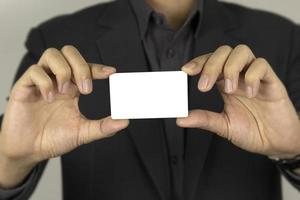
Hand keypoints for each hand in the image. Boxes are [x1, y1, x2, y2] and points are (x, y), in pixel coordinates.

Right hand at [0, 45, 128, 187]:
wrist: (29, 152)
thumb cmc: (54, 139)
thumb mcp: (82, 133)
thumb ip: (103, 127)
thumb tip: (125, 122)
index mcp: (73, 89)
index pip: (86, 68)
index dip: (98, 67)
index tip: (111, 73)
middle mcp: (58, 81)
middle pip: (69, 52)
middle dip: (81, 66)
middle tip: (86, 89)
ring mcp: (41, 82)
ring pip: (52, 54)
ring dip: (63, 70)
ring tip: (65, 92)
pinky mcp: (24, 87)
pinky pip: (34, 71)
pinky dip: (45, 82)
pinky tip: (49, 98)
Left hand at [177, 45, 299, 158]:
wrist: (277, 143)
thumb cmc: (252, 131)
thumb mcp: (223, 126)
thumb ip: (204, 119)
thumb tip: (180, 119)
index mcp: (224, 84)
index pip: (209, 62)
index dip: (198, 62)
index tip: (185, 71)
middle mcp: (238, 76)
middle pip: (223, 52)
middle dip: (211, 65)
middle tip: (204, 86)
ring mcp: (255, 76)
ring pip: (241, 51)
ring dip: (230, 67)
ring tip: (229, 90)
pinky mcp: (271, 81)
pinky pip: (262, 65)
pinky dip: (253, 76)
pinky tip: (250, 93)